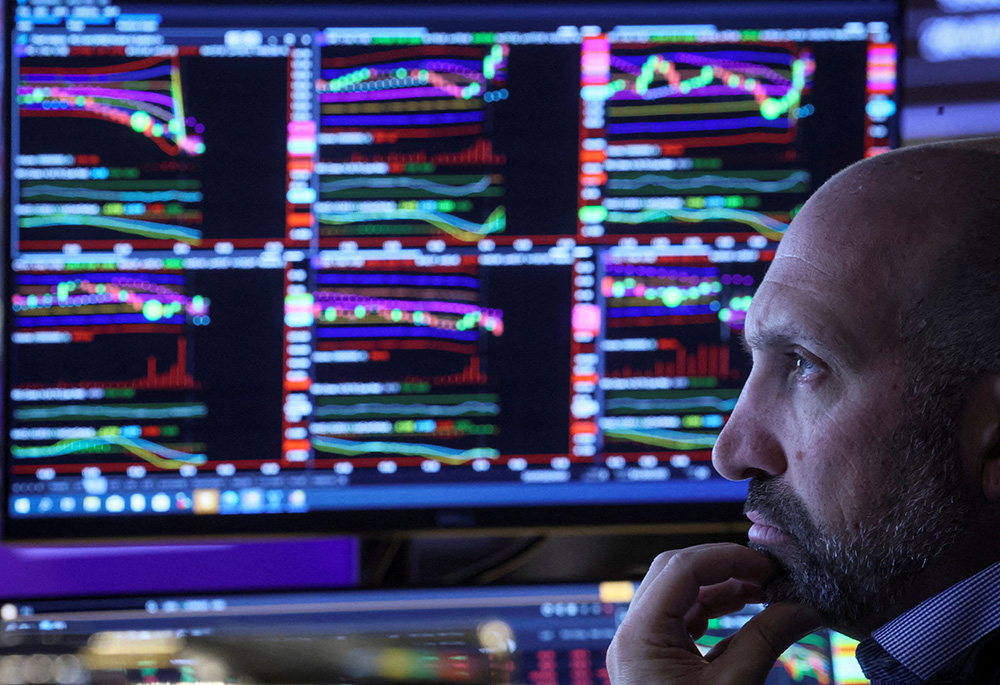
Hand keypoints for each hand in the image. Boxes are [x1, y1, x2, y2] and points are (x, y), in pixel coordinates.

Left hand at [606, 543, 822, 684]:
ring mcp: (640, 650)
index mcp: (639, 636)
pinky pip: (680, 623)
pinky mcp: (653, 664)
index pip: (680, 569)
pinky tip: (746, 614)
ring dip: (720, 589)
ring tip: (764, 590)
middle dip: (721, 567)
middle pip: (673, 575)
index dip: (727, 558)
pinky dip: (712, 613)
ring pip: (677, 597)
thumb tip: (805, 604)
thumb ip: (767, 638)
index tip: (768, 563)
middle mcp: (632, 637)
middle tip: (767, 572)